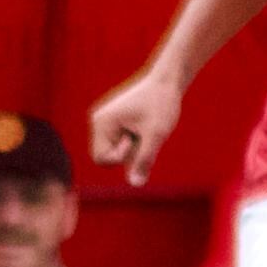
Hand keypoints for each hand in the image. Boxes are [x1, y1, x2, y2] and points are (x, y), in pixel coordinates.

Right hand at [88, 64, 186, 184]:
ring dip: (135, 147)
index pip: (101, 159)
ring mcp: (107, 123)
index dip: (121, 157)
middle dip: (128, 153)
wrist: (168, 81)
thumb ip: (144, 160)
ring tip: (145, 128)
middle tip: (143, 133)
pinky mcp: (116, 124)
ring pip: (117, 153)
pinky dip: (137, 142)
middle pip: (107, 158)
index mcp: (102, 122)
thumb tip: (136, 184)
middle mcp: (99, 122)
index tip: (135, 138)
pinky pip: (123, 145)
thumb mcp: (156, 135)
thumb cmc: (161, 104)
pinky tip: (145, 127)